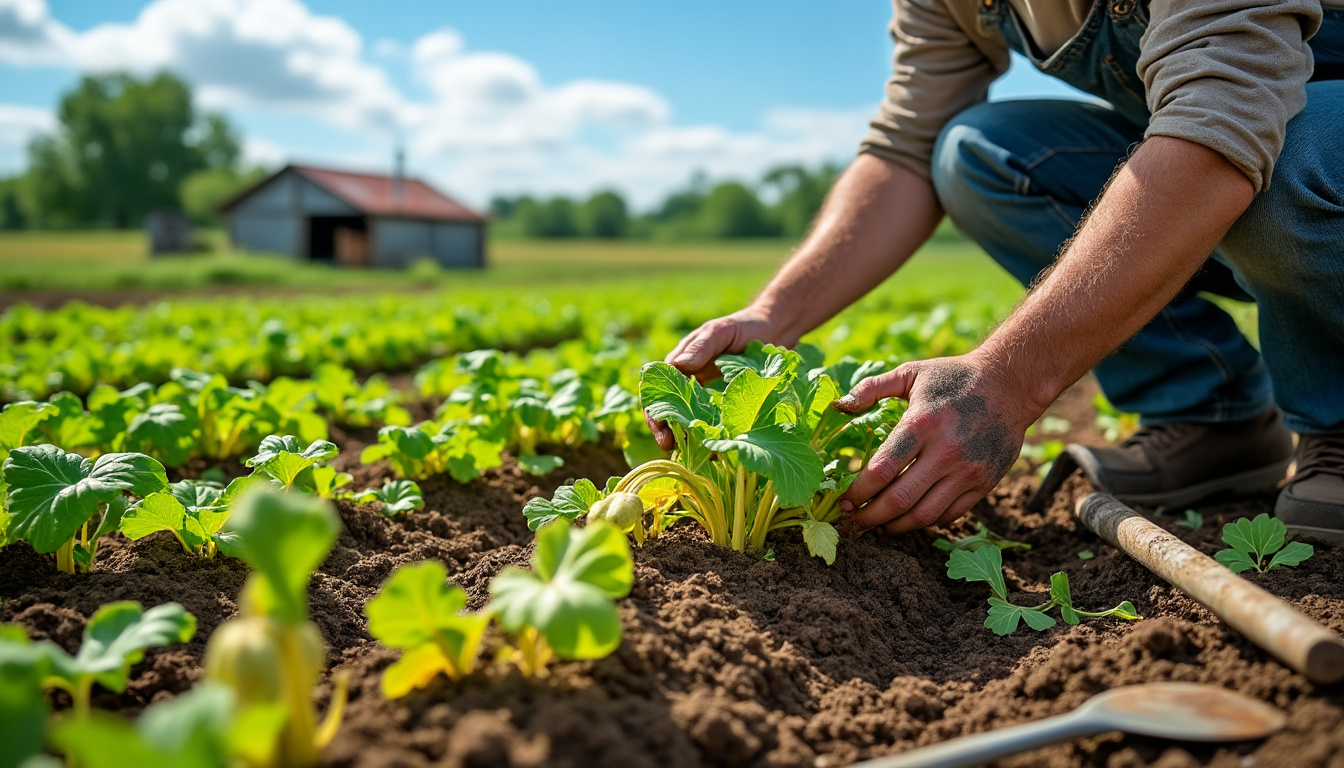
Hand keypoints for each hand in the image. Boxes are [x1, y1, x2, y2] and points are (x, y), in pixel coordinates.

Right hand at [646, 307, 785, 449]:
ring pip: (689, 420)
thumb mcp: (722, 331)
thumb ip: (702, 347)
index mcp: (679, 363)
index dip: (655, 412)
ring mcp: (705, 394)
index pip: (657, 391)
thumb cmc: (744, 326)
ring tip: (694, 455)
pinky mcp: (722, 403)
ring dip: (687, 437)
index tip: (662, 431)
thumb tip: (680, 366)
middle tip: (671, 449)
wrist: (773, 329)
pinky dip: (711, 436)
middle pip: (669, 410)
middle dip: (667, 431)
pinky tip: (717, 450)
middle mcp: (688, 381)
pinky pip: (712, 422)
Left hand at [832, 353, 1041, 534]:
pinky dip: (925, 521)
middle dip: (869, 516)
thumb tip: (839, 406)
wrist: (1010, 384)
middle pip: (899, 499)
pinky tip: (908, 517)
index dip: (858, 491)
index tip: (843, 500)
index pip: (882, 469)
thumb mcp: (911, 373)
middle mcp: (947, 451)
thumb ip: (871, 388)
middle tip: (853, 521)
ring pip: (924, 515)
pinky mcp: (985, 483)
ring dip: (895, 526)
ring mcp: (969, 470)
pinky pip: (950, 515)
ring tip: (878, 525)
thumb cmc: (953, 378)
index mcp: (923, 423)